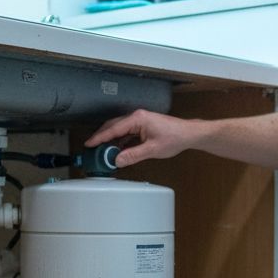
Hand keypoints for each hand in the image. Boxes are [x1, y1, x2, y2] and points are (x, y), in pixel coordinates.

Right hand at [84, 109, 200, 166]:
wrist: (189, 134)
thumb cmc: (174, 138)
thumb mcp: (152, 150)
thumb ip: (133, 155)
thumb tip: (117, 160)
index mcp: (137, 119)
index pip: (113, 129)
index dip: (99, 137)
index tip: (89, 144)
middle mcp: (136, 117)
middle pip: (113, 126)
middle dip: (101, 137)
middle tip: (91, 149)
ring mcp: (139, 120)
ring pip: (119, 129)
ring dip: (110, 140)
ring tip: (100, 151)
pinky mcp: (143, 125)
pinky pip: (126, 132)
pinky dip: (119, 141)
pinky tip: (115, 150)